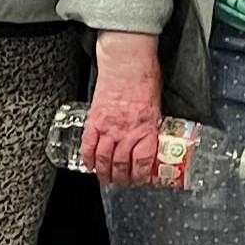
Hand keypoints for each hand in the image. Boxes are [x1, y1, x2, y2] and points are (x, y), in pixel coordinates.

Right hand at [83, 32, 165, 185]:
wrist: (126, 63)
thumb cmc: (145, 78)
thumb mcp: (157, 106)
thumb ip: (152, 125)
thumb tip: (152, 136)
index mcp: (146, 129)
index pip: (142, 162)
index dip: (139, 175)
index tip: (138, 178)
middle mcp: (127, 132)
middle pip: (120, 164)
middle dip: (120, 178)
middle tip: (120, 181)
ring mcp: (108, 128)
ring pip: (103, 159)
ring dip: (103, 172)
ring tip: (104, 177)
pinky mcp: (94, 120)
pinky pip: (88, 145)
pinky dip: (87, 157)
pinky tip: (89, 164)